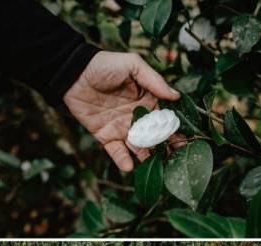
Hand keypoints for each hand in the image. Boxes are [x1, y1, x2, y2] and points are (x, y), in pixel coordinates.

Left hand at [63, 51, 179, 171]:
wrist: (72, 72)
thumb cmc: (103, 64)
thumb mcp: (132, 65)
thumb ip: (154, 80)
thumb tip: (176, 96)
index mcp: (149, 101)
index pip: (166, 118)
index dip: (177, 129)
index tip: (188, 139)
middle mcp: (139, 117)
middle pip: (157, 137)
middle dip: (167, 148)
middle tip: (178, 159)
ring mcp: (123, 128)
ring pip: (140, 147)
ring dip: (149, 158)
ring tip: (158, 166)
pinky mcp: (106, 136)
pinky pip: (117, 152)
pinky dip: (123, 160)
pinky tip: (130, 166)